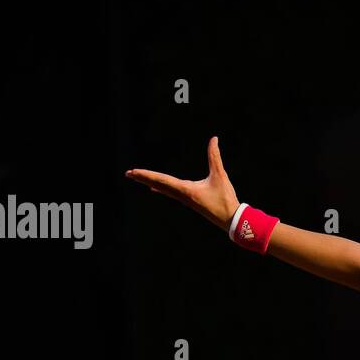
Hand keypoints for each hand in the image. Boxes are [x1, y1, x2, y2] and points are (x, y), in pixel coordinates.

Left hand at [126, 137, 241, 229]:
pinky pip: (169, 192)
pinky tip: (154, 189)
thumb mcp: (220, 176)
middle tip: (128, 174)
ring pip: (163, 189)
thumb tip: (214, 139)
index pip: (162, 180)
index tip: (133, 172)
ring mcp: (184, 199)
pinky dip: (160, 188)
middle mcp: (181, 195)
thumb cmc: (225, 199)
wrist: (230, 219)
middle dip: (143, 178)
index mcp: (185, 189)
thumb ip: (215, 157)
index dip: (147, 174)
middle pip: (158, 185)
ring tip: (138, 178)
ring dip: (150, 182)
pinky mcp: (189, 201)